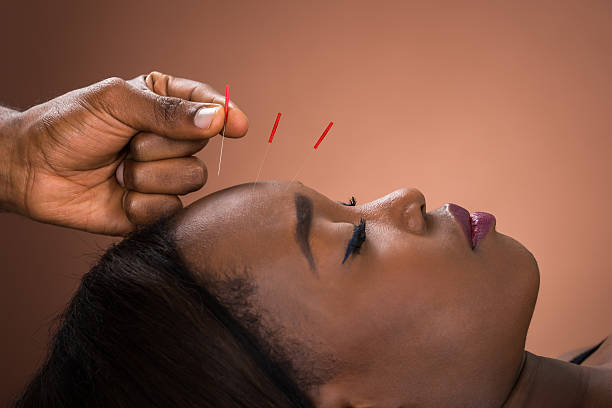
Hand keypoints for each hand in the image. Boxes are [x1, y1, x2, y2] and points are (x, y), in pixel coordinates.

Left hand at [0, 72, 247, 234]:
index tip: (237, 125)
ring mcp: (164, 175)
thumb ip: (168, 111)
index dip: (225, 114)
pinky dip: (142, 204)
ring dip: (149, 176)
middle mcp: (169, 139)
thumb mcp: (117, 104)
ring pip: (191, 178)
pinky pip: (172, 208)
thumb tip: (217, 120)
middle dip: (160, 145)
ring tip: (119, 171)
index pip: (208, 105)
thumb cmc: (68, 126)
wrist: (32, 170)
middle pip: (201, 144)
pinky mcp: (155, 208)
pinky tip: (119, 196)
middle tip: (126, 143)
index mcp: (163, 104)